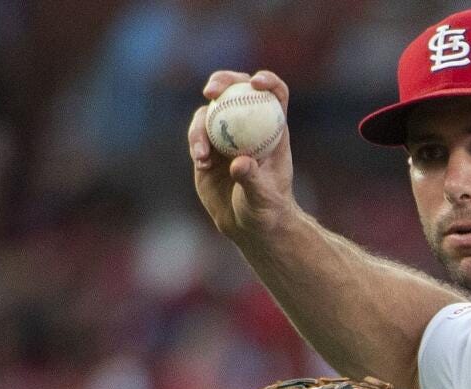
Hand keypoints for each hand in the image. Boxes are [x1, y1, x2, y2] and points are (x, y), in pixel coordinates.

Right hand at [187, 70, 297, 239]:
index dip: (268, 81)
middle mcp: (249, 126)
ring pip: (211, 111)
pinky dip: (195, 143)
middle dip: (223, 81)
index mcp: (274, 129)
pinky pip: (197, 135)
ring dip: (201, 125)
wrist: (248, 225)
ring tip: (202, 155)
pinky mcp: (207, 148)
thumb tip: (239, 163)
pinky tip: (200, 162)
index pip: (275, 95)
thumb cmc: (266, 211)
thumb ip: (253, 179)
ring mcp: (226, 135)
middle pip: (237, 89)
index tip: (256, 83)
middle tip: (211, 91)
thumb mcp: (263, 198)